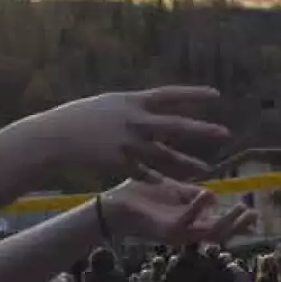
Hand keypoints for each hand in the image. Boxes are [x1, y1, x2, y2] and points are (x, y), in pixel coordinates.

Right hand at [25, 86, 229, 179]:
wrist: (55, 137)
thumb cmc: (79, 116)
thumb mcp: (109, 103)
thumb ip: (133, 106)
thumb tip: (152, 103)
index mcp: (132, 101)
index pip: (170, 95)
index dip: (193, 94)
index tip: (216, 95)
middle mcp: (135, 121)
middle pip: (175, 126)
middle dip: (201, 130)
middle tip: (225, 133)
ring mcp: (129, 143)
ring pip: (165, 155)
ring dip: (186, 162)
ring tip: (206, 169)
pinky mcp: (121, 164)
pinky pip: (146, 174)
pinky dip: (161, 180)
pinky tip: (176, 188)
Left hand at [102, 173, 256, 244]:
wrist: (113, 205)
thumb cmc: (141, 196)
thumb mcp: (172, 190)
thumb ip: (191, 193)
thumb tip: (214, 195)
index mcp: (189, 222)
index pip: (219, 224)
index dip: (238, 221)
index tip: (255, 214)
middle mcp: (185, 231)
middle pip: (219, 233)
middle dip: (239, 226)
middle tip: (255, 216)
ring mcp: (177, 232)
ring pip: (208, 233)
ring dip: (227, 222)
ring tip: (242, 209)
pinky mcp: (165, 230)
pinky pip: (186, 221)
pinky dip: (198, 208)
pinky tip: (209, 194)